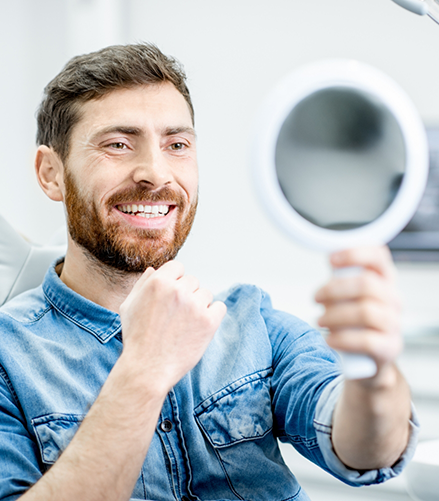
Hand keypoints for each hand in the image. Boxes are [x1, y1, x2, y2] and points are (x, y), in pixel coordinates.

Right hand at [119, 261, 225, 392]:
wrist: (147, 369)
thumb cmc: (136, 339)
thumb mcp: (129, 306)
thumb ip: (142, 284)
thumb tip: (154, 270)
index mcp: (158, 282)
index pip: (178, 267)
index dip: (175, 281)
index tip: (172, 296)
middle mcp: (177, 290)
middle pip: (193, 281)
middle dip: (187, 294)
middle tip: (177, 315)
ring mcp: (194, 305)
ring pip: (206, 294)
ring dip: (199, 305)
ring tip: (186, 324)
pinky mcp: (209, 322)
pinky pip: (219, 307)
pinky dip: (213, 316)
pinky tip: (200, 327)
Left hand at [314, 246, 402, 372]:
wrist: (367, 358)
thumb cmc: (354, 320)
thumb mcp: (348, 295)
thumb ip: (341, 277)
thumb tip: (329, 259)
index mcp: (384, 280)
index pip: (379, 256)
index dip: (355, 253)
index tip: (331, 259)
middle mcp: (393, 299)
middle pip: (367, 284)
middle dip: (334, 290)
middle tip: (316, 298)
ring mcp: (394, 323)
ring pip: (365, 312)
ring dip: (335, 315)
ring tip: (320, 320)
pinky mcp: (390, 347)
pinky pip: (366, 340)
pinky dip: (342, 339)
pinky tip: (329, 339)